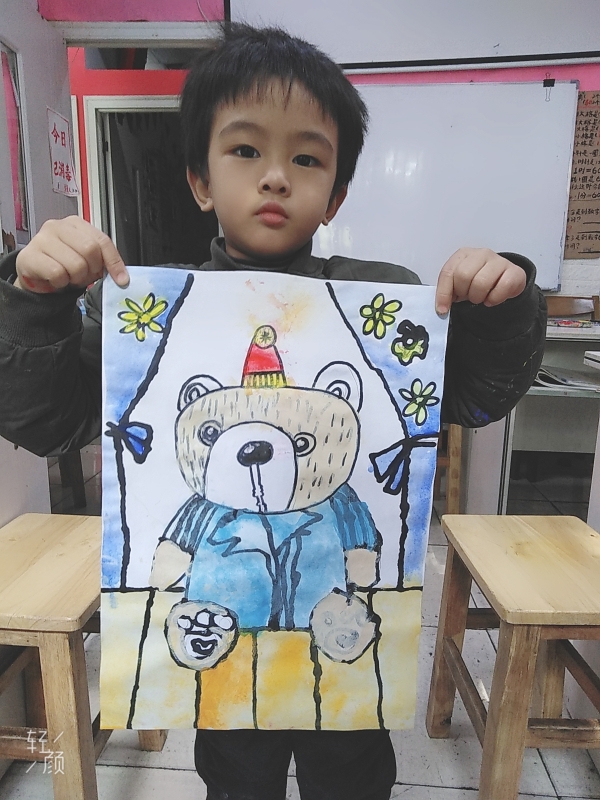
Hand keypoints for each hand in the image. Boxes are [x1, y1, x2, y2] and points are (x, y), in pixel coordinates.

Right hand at [14, 216, 128, 292]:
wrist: (37, 275)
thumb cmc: (63, 265)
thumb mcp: (87, 260)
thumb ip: (103, 261)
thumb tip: (121, 276)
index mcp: (76, 223)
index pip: (102, 240)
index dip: (114, 262)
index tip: (121, 280)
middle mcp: (58, 226)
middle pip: (89, 250)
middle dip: (91, 270)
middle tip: (84, 276)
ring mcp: (42, 239)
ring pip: (75, 264)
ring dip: (75, 278)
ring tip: (68, 276)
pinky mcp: (30, 255)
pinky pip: (57, 273)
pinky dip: (60, 282)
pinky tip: (56, 279)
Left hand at [435, 248, 525, 314]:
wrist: (503, 281)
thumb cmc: (478, 281)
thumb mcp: (459, 284)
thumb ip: (449, 291)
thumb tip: (442, 308)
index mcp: (463, 255)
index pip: (448, 273)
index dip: (443, 294)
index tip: (442, 309)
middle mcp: (481, 254)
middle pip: (464, 276)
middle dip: (464, 293)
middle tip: (469, 297)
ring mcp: (499, 260)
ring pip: (481, 283)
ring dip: (479, 297)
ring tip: (481, 297)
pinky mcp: (515, 271)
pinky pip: (502, 288)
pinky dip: (494, 299)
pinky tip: (492, 298)